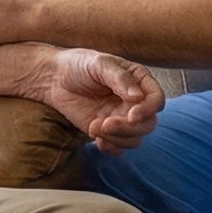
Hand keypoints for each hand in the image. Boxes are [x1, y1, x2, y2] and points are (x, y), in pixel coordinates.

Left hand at [36, 49, 163, 152]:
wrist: (54, 79)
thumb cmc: (79, 65)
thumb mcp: (100, 64)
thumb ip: (120, 79)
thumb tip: (138, 97)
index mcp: (139, 81)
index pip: (156, 100)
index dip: (149, 110)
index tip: (132, 115)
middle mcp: (135, 102)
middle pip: (148, 124)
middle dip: (129, 129)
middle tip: (106, 124)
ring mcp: (122, 118)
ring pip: (135, 139)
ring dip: (117, 139)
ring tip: (94, 128)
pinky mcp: (108, 132)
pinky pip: (119, 148)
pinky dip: (110, 147)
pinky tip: (94, 136)